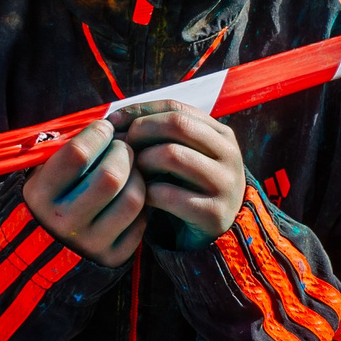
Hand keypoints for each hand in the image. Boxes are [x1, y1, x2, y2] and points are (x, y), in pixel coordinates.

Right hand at [22, 118, 146, 266]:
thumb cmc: (46, 198)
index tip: (105, 128)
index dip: (97, 134)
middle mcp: (64, 221)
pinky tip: (129, 196)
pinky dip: (141, 204)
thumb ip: (65, 150)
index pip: (78, 153)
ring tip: (131, 169)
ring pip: (132, 199)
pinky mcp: (112, 257)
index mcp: (40, 194)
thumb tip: (105, 125)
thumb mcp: (40, 174)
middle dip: (124, 153)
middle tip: (124, 147)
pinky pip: (140, 223)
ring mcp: (90, 242)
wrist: (39, 252)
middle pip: (111, 176)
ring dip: (138, 177)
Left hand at [116, 102, 245, 243]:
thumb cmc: (183, 184)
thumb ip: (153, 131)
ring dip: (143, 161)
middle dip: (141, 131)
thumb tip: (111, 120)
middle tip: (123, 148)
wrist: (211, 233)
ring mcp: (226, 185)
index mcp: (220, 134)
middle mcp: (229, 155)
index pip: (174, 107)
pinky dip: (146, 192)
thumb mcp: (176, 152)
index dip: (139, 110)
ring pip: (172, 154)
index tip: (112, 121)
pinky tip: (141, 197)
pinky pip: (167, 193)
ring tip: (135, 173)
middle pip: (176, 124)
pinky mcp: (214, 214)